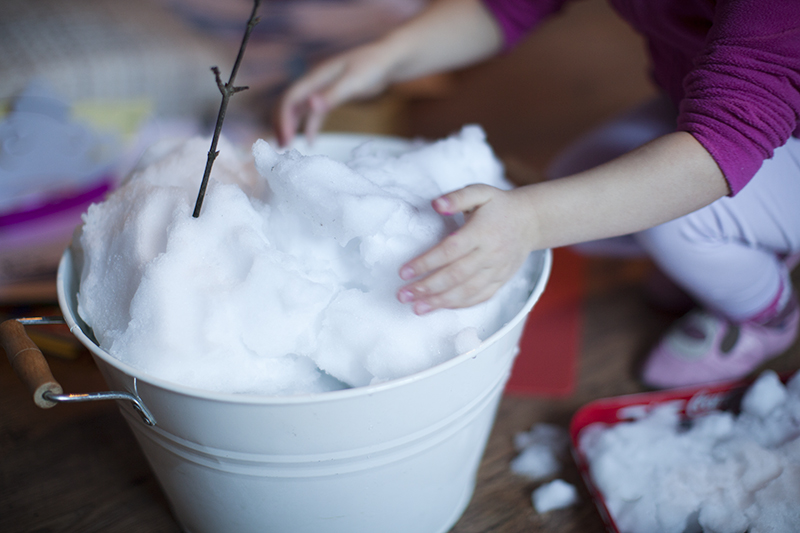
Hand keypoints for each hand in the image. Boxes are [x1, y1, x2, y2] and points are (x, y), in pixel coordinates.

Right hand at [274, 43, 396, 146]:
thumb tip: (311, 106)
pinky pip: (315, 113)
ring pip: (300, 109)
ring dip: (292, 126)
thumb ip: (333, 94)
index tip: (285, 141)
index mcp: (316, 77)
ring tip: (287, 147)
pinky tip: (311, 142)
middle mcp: (315, 82)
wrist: (389, 60)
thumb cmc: (372, 67)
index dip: (284, 119)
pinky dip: (311, 126)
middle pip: (289, 104)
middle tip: (280, 148)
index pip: (290, 98)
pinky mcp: (333, 95)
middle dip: (282, 124)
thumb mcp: (354, 82)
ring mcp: (323, 88)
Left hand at [396, 184, 536, 313]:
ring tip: (417, 308)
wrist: (531, 221)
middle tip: (403, 295)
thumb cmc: (499, 205)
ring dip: (440, 302)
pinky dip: (460, 305)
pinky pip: (480, 297)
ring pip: (467, 291)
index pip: (450, 250)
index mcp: (482, 231)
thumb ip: (457, 197)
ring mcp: (497, 270)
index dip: (426, 262)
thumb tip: (436, 204)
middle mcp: (490, 253)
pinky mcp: (501, 280)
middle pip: (456, 275)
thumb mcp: (480, 192)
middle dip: (427, 288)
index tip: (404, 272)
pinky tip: (440, 307)